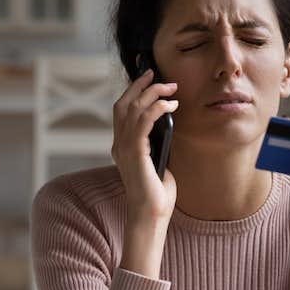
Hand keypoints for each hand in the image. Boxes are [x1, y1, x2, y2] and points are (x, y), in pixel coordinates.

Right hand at [111, 68, 179, 225]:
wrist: (151, 215)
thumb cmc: (157, 193)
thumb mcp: (159, 161)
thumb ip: (158, 143)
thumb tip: (169, 124)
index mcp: (122, 146)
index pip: (122, 110)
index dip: (132, 90)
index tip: (148, 77)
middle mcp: (119, 145)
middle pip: (123, 104)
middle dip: (140, 85)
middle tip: (156, 74)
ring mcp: (124, 149)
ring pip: (133, 109)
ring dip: (152, 93)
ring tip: (171, 88)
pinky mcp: (135, 153)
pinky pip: (142, 122)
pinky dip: (156, 108)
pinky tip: (171, 105)